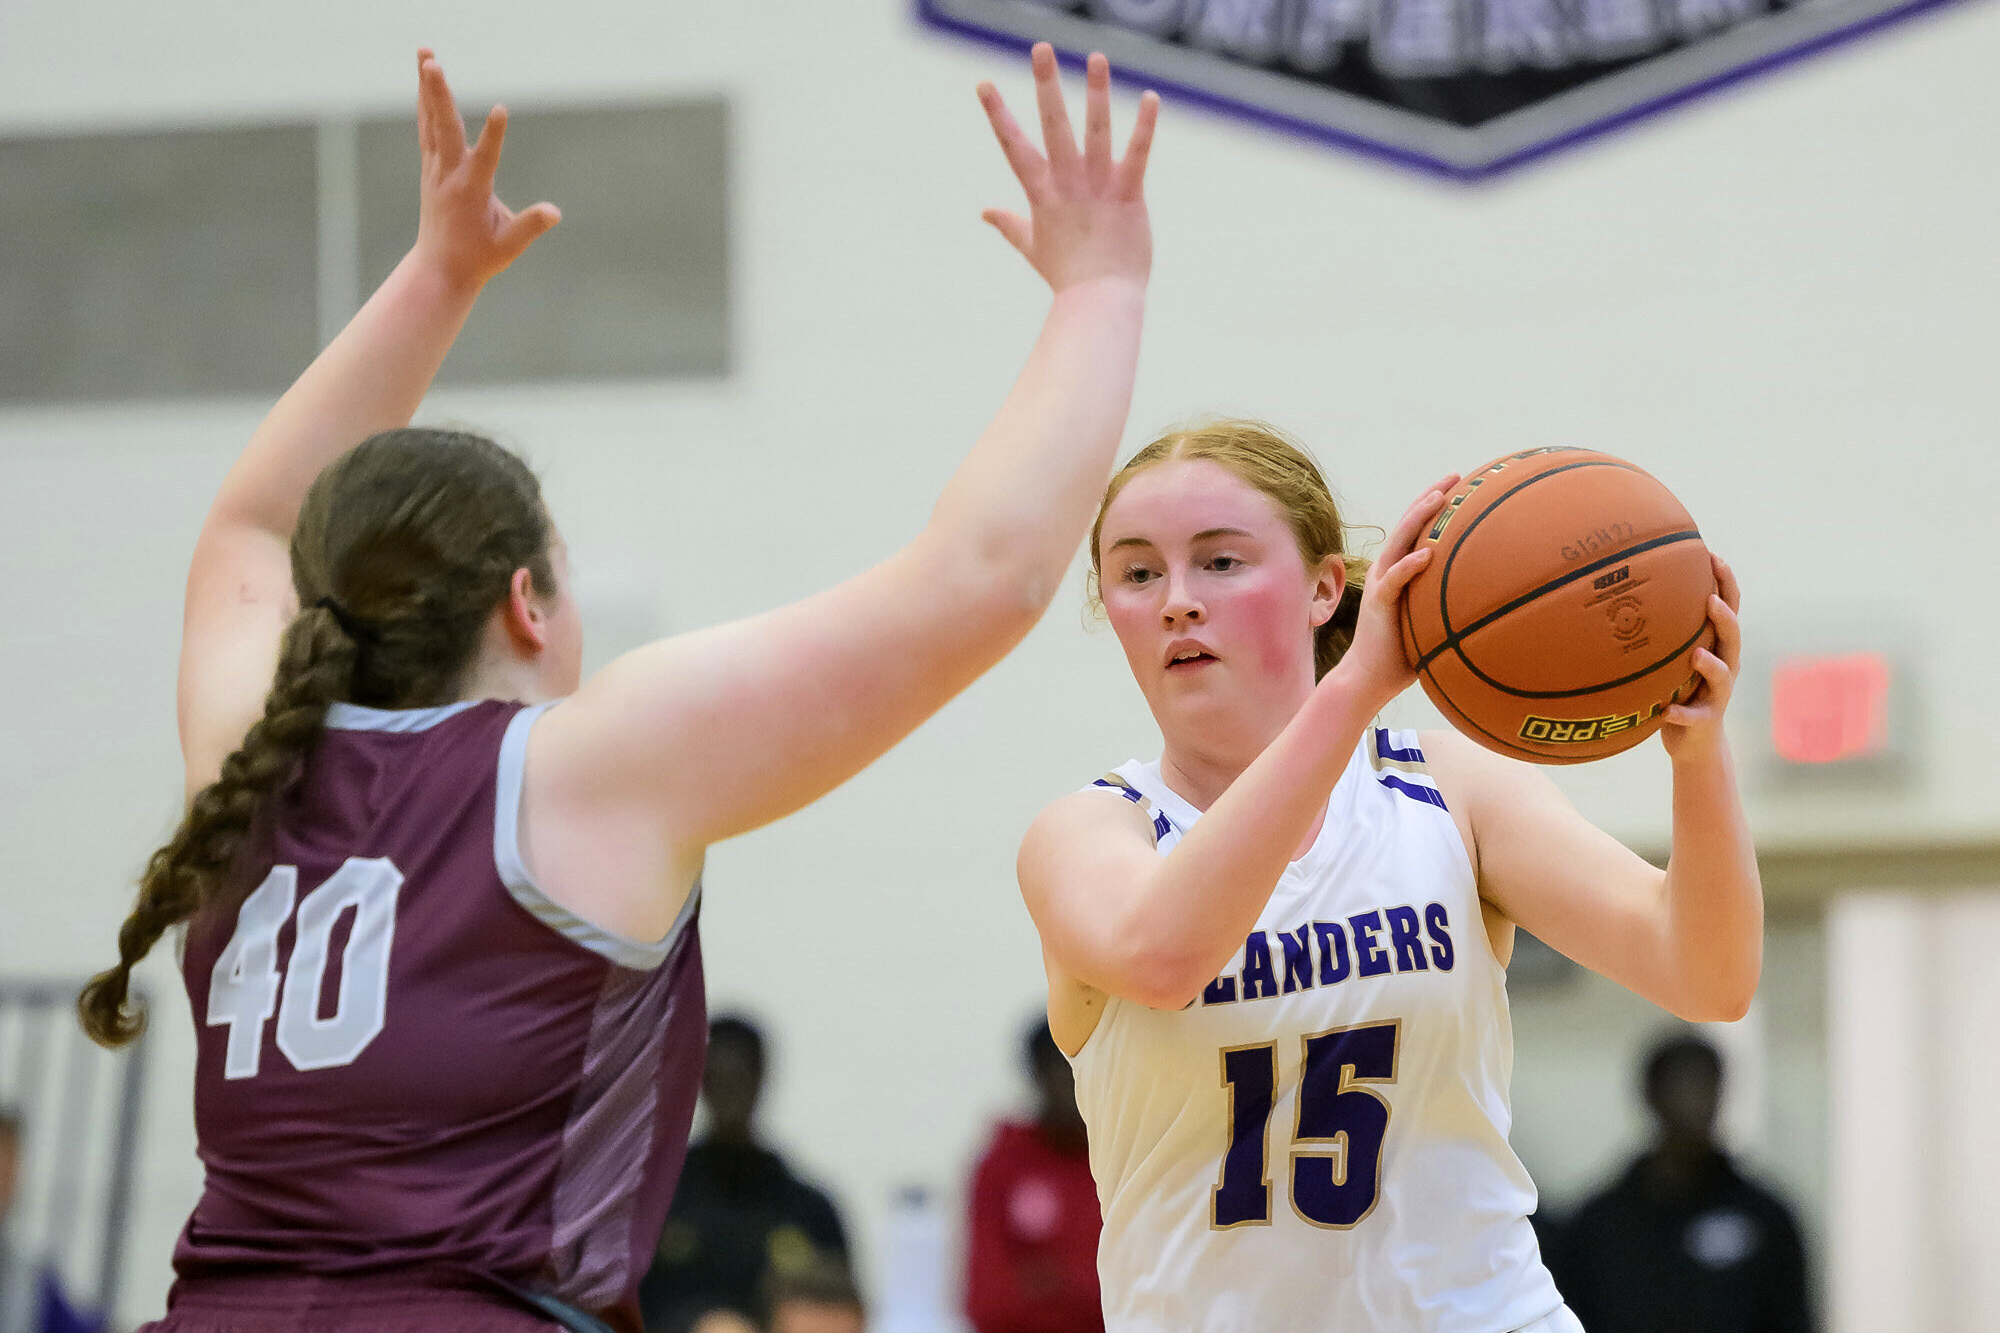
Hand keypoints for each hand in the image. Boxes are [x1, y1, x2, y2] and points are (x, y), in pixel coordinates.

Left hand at [410, 49, 560, 291]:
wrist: (439, 270)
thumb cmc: (479, 258)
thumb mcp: (509, 246)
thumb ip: (530, 226)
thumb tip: (555, 212)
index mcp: (470, 191)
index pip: (485, 158)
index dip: (495, 135)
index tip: (503, 109)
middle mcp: (448, 175)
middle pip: (444, 127)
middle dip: (439, 94)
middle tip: (433, 63)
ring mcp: (435, 169)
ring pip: (431, 121)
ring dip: (428, 87)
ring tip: (426, 53)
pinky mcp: (431, 168)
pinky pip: (427, 129)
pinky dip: (427, 104)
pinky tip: (426, 83)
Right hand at [976, 44, 1157, 293]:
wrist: (1100, 300)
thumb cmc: (1066, 276)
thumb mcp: (1031, 247)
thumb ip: (1009, 224)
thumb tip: (985, 212)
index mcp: (1041, 194)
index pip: (1014, 147)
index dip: (998, 114)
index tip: (983, 84)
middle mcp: (1067, 184)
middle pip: (1053, 126)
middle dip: (1045, 85)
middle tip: (1040, 48)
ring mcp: (1098, 188)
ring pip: (1096, 131)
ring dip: (1097, 92)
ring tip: (1096, 56)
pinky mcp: (1128, 195)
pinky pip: (1137, 154)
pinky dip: (1144, 126)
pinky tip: (1149, 96)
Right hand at [1329, 475, 1460, 708]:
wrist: (1368, 678)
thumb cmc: (1402, 656)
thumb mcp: (1431, 623)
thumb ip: (1449, 606)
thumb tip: (1490, 602)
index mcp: (1398, 572)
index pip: (1417, 531)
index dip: (1436, 506)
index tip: (1461, 486)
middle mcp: (1387, 570)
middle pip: (1408, 525)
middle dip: (1431, 497)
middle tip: (1456, 476)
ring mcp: (1381, 584)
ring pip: (1399, 542)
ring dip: (1419, 517)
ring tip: (1439, 497)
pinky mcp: (1378, 602)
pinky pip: (1395, 580)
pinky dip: (1410, 566)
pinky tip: (1428, 555)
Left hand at [1660, 552, 1741, 763]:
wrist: (1694, 742)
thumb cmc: (1679, 690)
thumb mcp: (1674, 656)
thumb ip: (1666, 629)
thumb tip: (1630, 589)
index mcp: (1717, 646)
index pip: (1728, 609)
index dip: (1725, 583)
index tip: (1712, 556)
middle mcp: (1724, 666)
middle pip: (1733, 638)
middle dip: (1725, 618)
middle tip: (1711, 600)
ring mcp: (1717, 695)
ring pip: (1722, 676)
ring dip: (1712, 666)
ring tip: (1697, 655)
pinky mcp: (1705, 721)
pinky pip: (1695, 717)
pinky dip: (1682, 714)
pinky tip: (1668, 710)